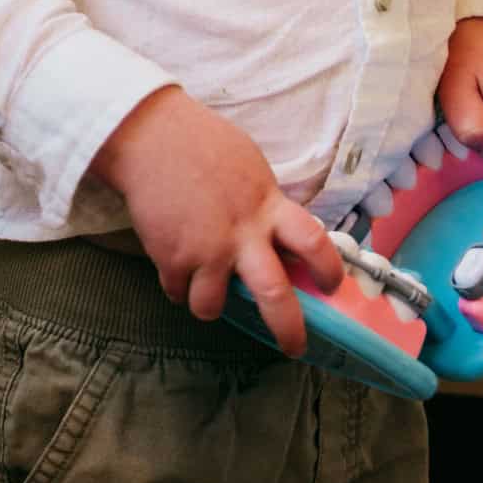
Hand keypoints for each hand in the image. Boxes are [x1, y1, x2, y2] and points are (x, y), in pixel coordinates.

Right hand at [88, 87, 343, 356]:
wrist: (151, 137)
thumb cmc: (204, 143)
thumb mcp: (251, 168)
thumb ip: (266, 205)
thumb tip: (278, 233)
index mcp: (267, 206)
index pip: (314, 242)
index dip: (329, 269)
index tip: (331, 285)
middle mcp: (241, 235)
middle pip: (274, 296)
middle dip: (288, 330)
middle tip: (294, 346)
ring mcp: (204, 251)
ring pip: (212, 307)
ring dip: (209, 303)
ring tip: (205, 288)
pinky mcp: (170, 258)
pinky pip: (177, 292)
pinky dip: (176, 284)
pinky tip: (174, 262)